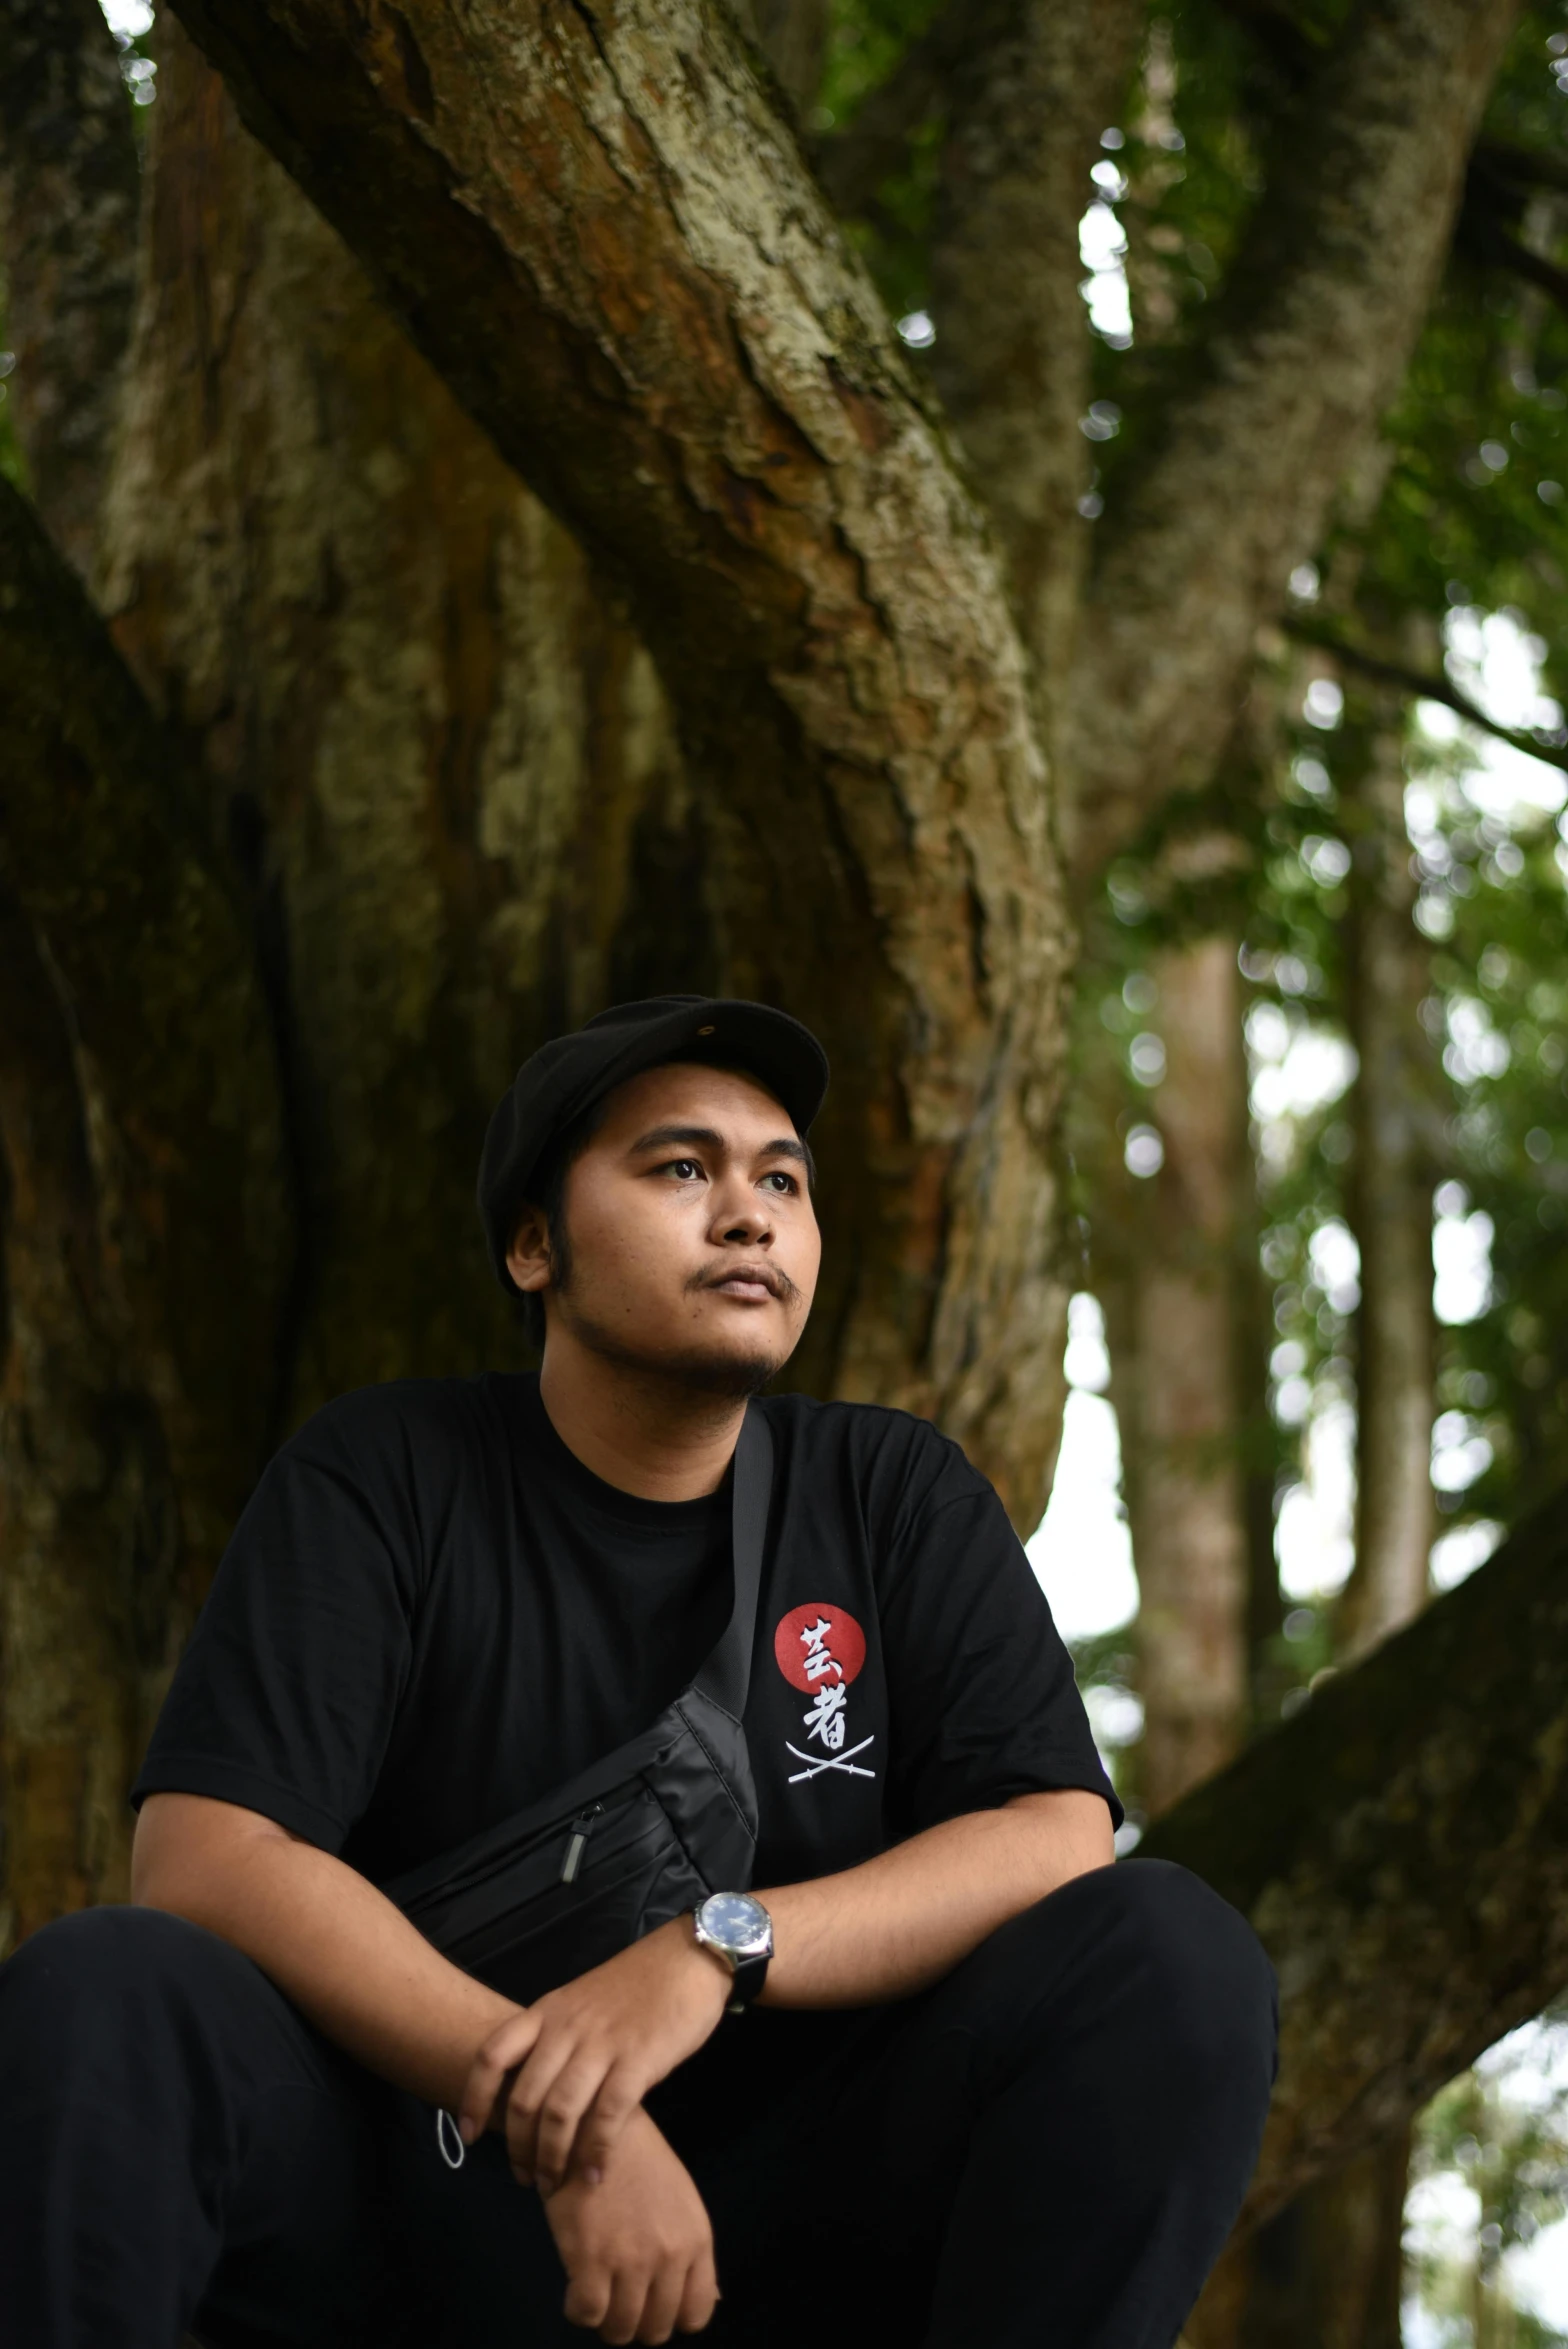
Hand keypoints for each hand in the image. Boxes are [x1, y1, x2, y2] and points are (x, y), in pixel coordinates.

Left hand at [458, 1919, 729, 2190]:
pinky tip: (594, 2175)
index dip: (473, 2099)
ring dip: (551, 2158)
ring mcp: (601, 2045)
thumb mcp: (581, 2001)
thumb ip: (557, 2038)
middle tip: (524, 2176)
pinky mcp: (637, 2060)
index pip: (492, 2055)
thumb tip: (535, 2090)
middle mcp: (567, 2029)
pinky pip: (607, 2116)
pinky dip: (595, 2152)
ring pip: (559, 2113)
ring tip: (552, 2185)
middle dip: (518, 2147)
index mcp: (548, 2011)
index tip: (468, 2135)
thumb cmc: (635, 1984)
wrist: (687, 1959)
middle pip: (524, 2097)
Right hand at [544, 2105, 718, 2343]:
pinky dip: (578, 2309)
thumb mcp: (679, 2199)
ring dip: (606, 2319)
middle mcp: (670, 2254)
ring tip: (596, 2292)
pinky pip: (587, 2315)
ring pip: (620, 2330)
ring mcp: (631, 2260)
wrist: (593, 2123)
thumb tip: (713, 2300)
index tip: (650, 2303)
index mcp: (697, 2239)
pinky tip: (575, 2286)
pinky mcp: (591, 2259)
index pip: (696, 2314)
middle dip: (635, 2321)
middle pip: (656, 2329)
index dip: (670, 2316)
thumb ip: (691, 2251)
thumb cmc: (635, 2160)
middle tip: (617, 2298)